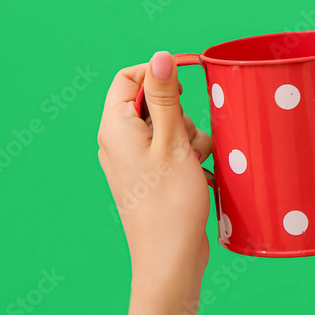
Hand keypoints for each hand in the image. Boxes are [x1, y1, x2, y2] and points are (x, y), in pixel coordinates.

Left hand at [98, 51, 213, 314]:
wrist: (171, 258)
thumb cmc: (170, 204)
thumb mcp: (173, 141)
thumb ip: (166, 96)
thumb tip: (159, 56)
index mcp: (115, 128)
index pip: (130, 77)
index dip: (159, 72)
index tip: (188, 79)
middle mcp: (119, 141)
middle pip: (155, 101)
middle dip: (182, 112)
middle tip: (189, 138)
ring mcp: (135, 160)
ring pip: (170, 125)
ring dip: (191, 136)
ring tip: (195, 162)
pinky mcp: (151, 176)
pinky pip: (173, 149)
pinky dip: (190, 155)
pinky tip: (199, 174)